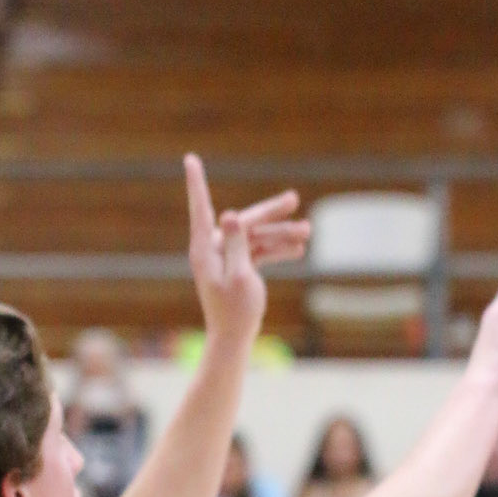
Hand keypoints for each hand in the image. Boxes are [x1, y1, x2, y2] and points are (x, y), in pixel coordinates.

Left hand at [185, 153, 308, 350]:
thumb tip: (230, 215)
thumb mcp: (239, 276)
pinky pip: (259, 251)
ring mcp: (226, 257)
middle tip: (294, 199)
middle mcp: (213, 249)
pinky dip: (277, 250)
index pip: (201, 208)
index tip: (189, 159)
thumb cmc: (235, 311)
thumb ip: (236, 245)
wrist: (234, 337)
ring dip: (281, 234)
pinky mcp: (238, 266)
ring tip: (308, 232)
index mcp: (205, 249)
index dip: (196, 182)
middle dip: (270, 213)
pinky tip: (299, 250)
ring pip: (256, 236)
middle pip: (243, 221)